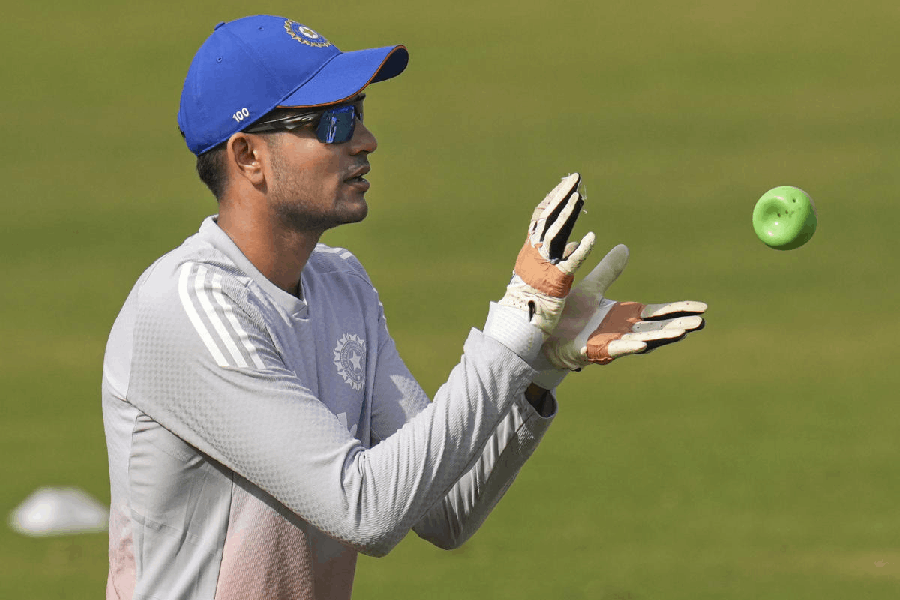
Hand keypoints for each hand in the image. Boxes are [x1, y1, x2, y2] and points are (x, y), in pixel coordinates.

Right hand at [498, 173, 595, 335]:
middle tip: (575, 178)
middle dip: (561, 197)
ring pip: (555, 235)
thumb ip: (566, 256)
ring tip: (579, 197)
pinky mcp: (553, 284)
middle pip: (548, 219)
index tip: (567, 184)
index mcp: (532, 251)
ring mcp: (542, 268)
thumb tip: (579, 240)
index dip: (553, 199)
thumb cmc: (532, 304)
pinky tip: (593, 238)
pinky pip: (568, 264)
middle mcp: (534, 255)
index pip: (541, 218)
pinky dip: (581, 252)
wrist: (518, 329)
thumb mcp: (548, 275)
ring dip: (567, 216)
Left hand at [542, 244, 706, 369]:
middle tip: (701, 323)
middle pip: (657, 328)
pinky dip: (630, 346)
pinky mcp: (595, 351)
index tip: (702, 308)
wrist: (543, 332)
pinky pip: (615, 349)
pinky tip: (643, 344)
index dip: (679, 310)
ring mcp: (610, 342)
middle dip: (678, 325)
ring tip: (682, 333)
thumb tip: (624, 248)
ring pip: (642, 340)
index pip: (658, 313)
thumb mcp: (592, 287)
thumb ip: (609, 271)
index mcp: (624, 316)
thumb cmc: (567, 314)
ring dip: (661, 337)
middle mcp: (622, 330)